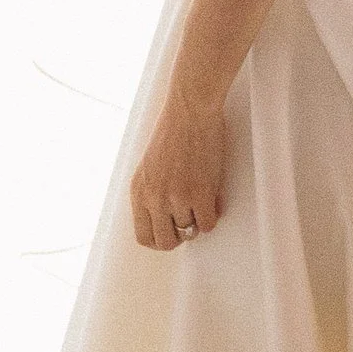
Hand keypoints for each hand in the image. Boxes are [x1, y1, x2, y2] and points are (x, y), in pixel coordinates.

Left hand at [132, 97, 227, 248]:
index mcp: (138, 191)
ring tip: (204, 197)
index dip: (161, 239)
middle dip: (181, 236)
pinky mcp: (199, 193)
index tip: (173, 231)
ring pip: (191, 231)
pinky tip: (214, 197)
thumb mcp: (150, 166)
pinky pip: (209, 223)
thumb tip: (166, 219)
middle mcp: (154, 198)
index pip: (143, 236)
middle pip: (166, 242)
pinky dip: (214, 214)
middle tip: (191, 221)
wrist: (190, 109)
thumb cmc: (174, 131)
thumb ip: (153, 193)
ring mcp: (176, 197)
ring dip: (199, 218)